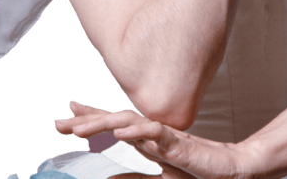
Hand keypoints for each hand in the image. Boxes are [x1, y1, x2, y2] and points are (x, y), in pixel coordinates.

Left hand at [54, 100, 251, 178]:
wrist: (227, 170)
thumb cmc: (195, 169)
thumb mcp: (158, 177)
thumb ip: (133, 177)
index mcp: (143, 138)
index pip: (112, 124)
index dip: (90, 117)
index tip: (67, 114)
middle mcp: (149, 132)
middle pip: (113, 120)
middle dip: (86, 119)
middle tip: (59, 123)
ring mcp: (163, 135)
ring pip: (129, 123)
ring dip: (103, 123)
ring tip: (79, 127)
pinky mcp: (178, 144)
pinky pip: (155, 134)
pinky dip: (137, 130)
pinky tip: (120, 131)